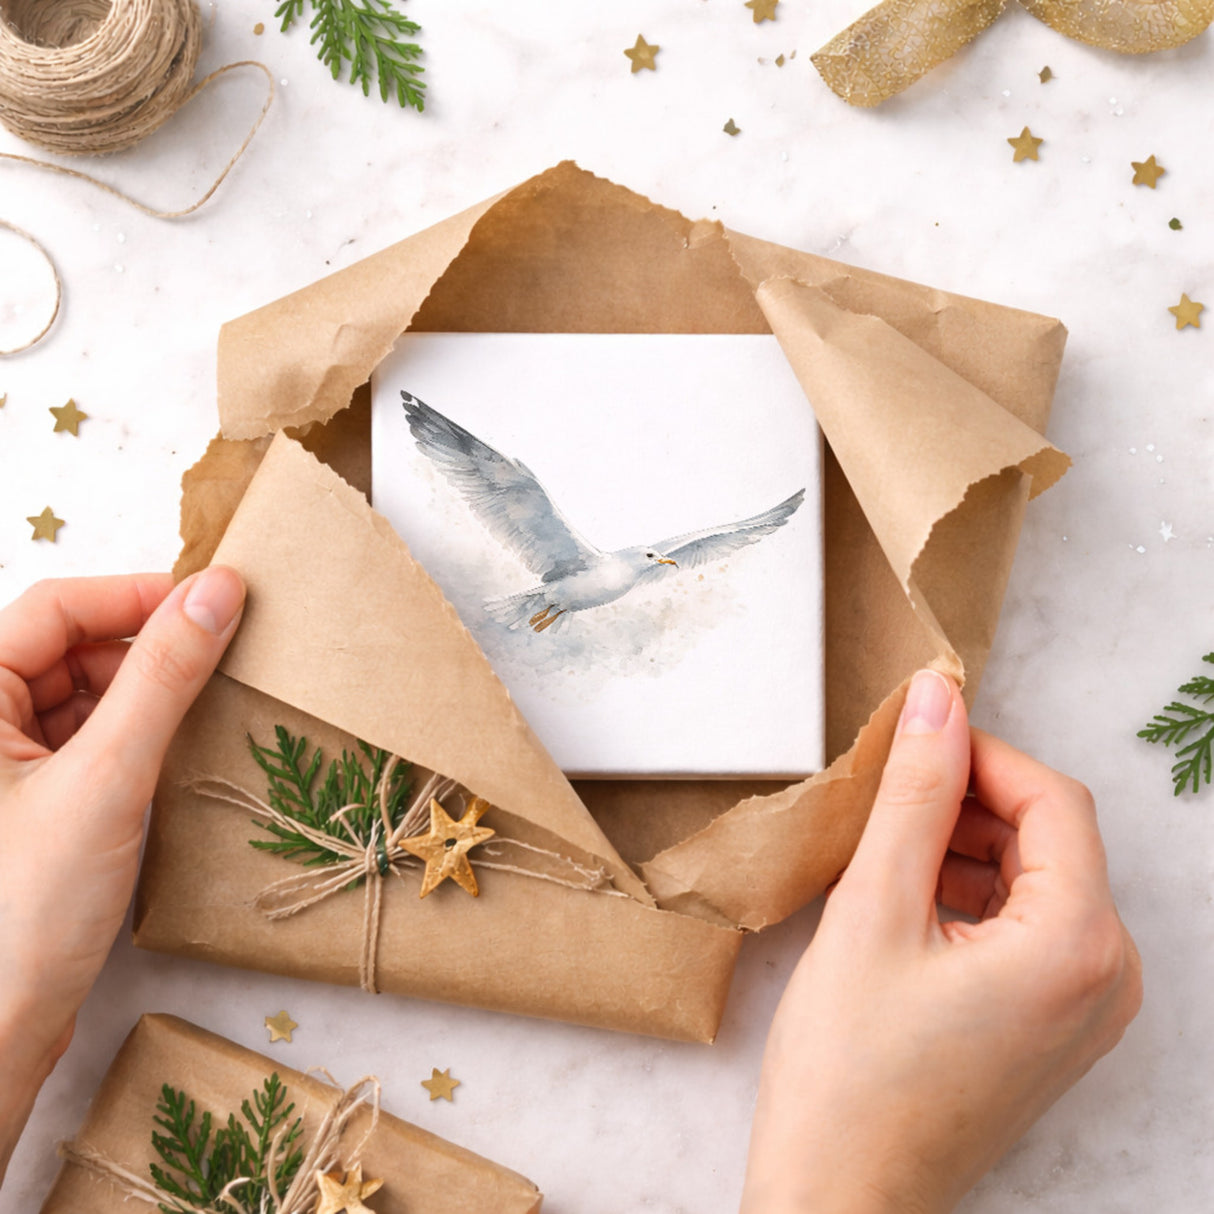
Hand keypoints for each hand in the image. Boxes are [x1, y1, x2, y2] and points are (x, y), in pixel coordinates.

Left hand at [0, 569, 244, 1181]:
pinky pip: (92, 740)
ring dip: (148, 691)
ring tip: (212, 701)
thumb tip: (218, 591)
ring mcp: (6, 767)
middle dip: (147, 645)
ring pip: (86, 694)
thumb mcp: (107, 777)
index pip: (55, 608)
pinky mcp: (34, 804)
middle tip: (226, 651)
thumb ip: (164, 676)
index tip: (216, 600)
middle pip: (70, 647)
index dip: (135, 595)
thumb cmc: (23, 910)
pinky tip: (181, 749)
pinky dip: (139, 735)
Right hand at [741, 669, 1142, 1213]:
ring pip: (1034, 880)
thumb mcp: (873, 910)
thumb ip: (913, 794)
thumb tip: (937, 700)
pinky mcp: (1054, 1028)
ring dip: (963, 849)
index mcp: (1078, 945)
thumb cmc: (849, 1072)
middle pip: (1049, 838)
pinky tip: (901, 906)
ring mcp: (1086, 1010)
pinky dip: (969, 898)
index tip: (909, 739)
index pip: (1052, 799)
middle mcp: (1107, 979)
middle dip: (966, 804)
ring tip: (880, 857)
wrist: (840, 1198)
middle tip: (881, 802)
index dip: (979, 754)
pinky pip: (1028, 929)